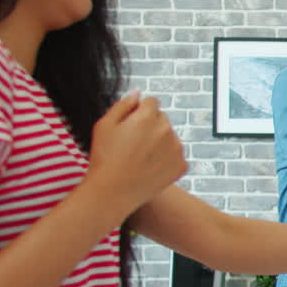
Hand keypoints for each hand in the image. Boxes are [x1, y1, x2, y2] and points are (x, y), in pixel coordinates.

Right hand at [86, 92, 186, 216]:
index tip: (129, 126)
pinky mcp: (181, 165)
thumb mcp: (104, 125)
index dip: (139, 112)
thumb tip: (138, 93)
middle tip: (132, 145)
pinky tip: (149, 168)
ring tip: (139, 158)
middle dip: (150, 126)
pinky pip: (175, 155)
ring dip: (159, 142)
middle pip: (162, 119)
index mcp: (148, 117)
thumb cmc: (104, 158)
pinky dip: (165, 159)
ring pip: (169, 137)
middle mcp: (167, 130)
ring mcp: (177, 149)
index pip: (151, 102)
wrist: (112, 193)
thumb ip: (123, 105)